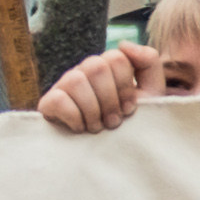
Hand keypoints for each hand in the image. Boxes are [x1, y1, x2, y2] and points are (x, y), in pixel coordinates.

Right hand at [38, 42, 154, 134]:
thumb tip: (123, 43)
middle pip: (96, 67)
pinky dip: (74, 117)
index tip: (129, 110)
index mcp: (107, 67)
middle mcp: (84, 72)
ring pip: (77, 81)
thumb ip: (148, 62)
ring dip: (93, 110)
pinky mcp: (48, 103)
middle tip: (113, 122)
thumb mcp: (151, 92)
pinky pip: (59, 99)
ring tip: (98, 127)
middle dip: (109, 100)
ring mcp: (64, 86)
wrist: (113, 156)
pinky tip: (80, 129)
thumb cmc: (133, 124)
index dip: (126, 87)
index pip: (116, 58)